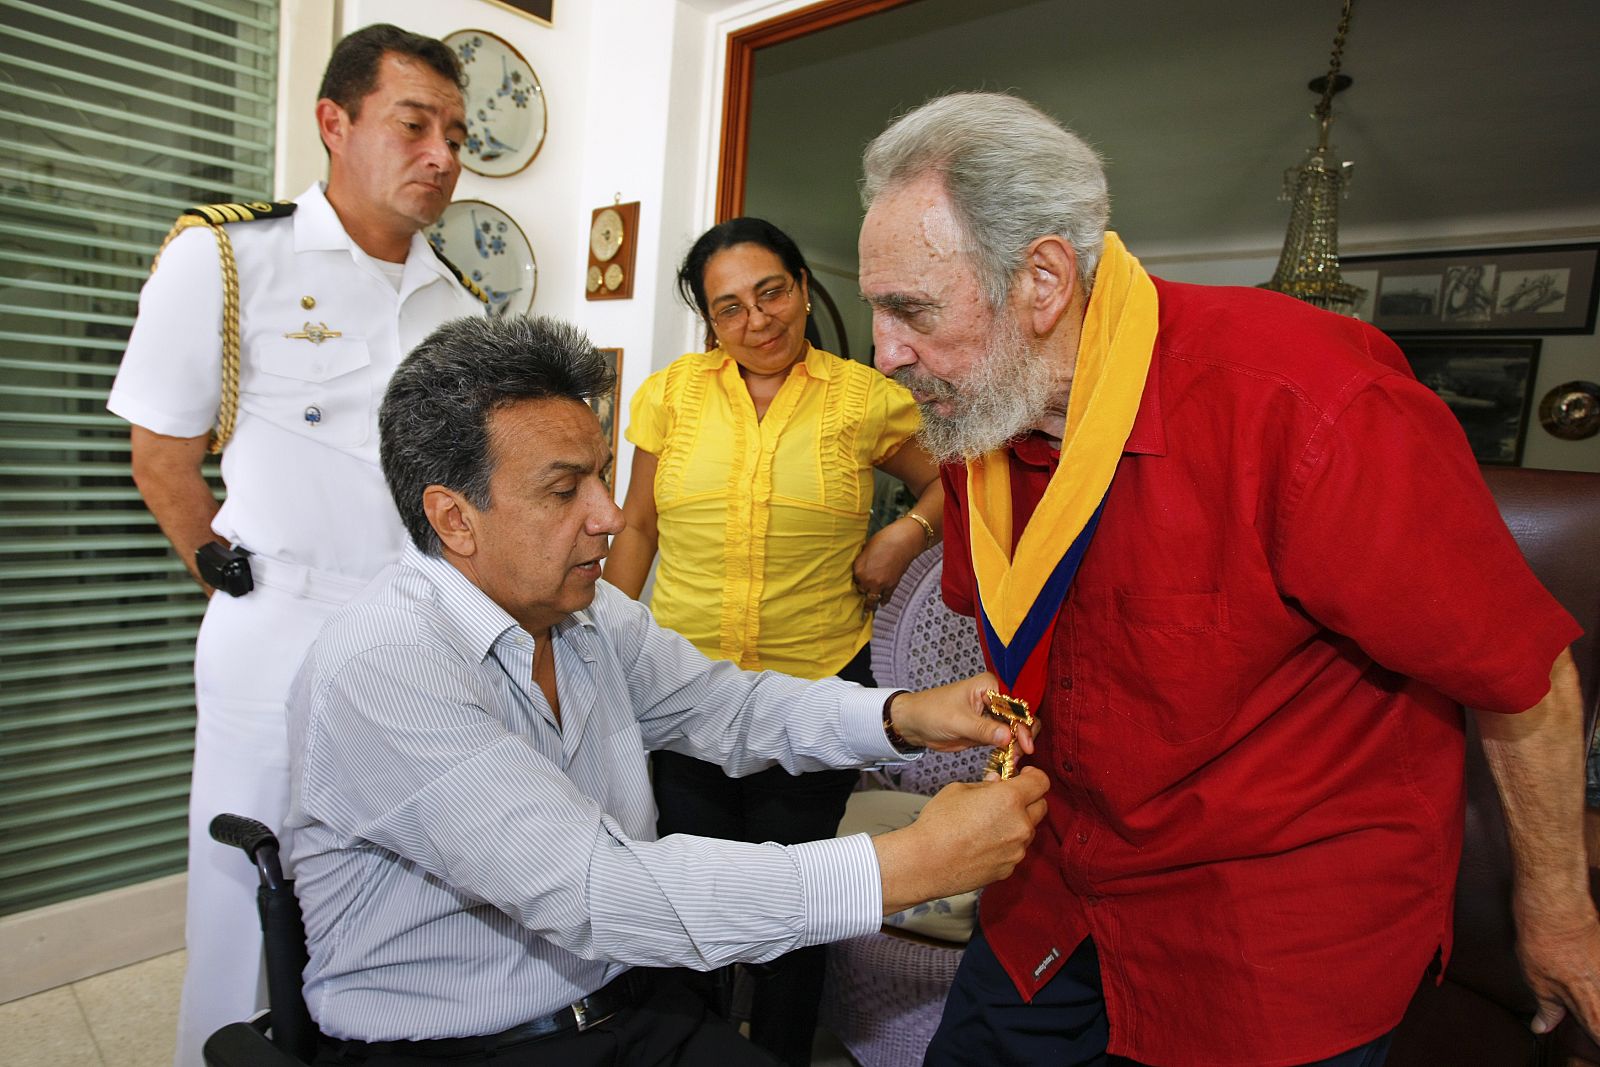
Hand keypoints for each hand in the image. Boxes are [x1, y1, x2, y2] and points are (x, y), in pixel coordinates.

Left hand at [852, 518, 924, 614]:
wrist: (903, 541)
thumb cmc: (885, 540)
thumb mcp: (866, 549)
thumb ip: (862, 560)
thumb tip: (862, 565)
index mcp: (858, 569)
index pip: (853, 580)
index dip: (857, 579)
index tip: (858, 581)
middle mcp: (867, 579)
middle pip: (861, 590)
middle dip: (863, 589)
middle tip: (863, 591)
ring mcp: (880, 584)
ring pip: (871, 600)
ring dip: (869, 604)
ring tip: (867, 609)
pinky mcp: (891, 585)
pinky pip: (885, 598)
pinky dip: (883, 601)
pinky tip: (881, 603)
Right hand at [872, 767, 1049, 913]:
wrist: (926, 863)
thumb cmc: (938, 823)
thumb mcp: (959, 790)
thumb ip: (985, 786)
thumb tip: (996, 783)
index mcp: (1010, 799)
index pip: (1041, 782)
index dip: (1034, 775)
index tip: (1025, 775)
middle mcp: (1020, 825)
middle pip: (1041, 806)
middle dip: (1029, 799)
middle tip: (1007, 799)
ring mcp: (1017, 850)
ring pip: (1028, 830)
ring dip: (1017, 823)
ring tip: (989, 824)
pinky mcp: (1009, 868)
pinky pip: (1015, 850)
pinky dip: (1006, 844)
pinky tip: (982, 844)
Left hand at [888, 672, 1036, 754]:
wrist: (914, 724)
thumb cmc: (931, 712)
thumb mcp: (958, 721)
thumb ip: (984, 729)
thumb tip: (1009, 737)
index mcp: (989, 686)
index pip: (1015, 704)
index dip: (1023, 724)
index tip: (1025, 744)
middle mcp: (994, 698)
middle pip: (1020, 717)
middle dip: (1023, 735)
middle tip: (1020, 754)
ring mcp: (992, 715)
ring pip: (1015, 730)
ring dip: (1017, 745)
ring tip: (1014, 760)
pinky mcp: (988, 730)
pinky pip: (1005, 740)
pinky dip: (1009, 750)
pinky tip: (1009, 760)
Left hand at [1512, 886, 1599, 1039]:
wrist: (1556, 908)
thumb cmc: (1543, 944)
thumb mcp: (1537, 982)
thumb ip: (1548, 1010)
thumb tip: (1542, 1027)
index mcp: (1589, 1005)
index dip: (1598, 1040)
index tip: (1594, 1040)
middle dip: (1597, 1017)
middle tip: (1588, 1010)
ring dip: (1596, 995)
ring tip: (1584, 986)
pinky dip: (1598, 975)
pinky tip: (1593, 971)